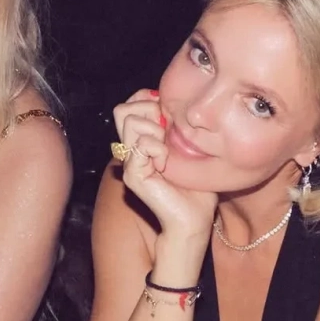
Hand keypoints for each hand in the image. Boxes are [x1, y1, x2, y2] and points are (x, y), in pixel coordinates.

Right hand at [113, 90, 216, 246]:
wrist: (194, 219)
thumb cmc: (196, 187)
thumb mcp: (189, 148)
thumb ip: (177, 126)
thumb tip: (172, 101)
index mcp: (142, 141)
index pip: (130, 104)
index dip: (147, 101)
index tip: (168, 117)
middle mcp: (131, 151)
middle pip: (123, 110)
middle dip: (149, 112)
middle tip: (167, 133)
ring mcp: (129, 163)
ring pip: (130, 121)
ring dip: (154, 130)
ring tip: (167, 151)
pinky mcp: (133, 175)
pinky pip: (140, 145)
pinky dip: (157, 149)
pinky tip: (166, 163)